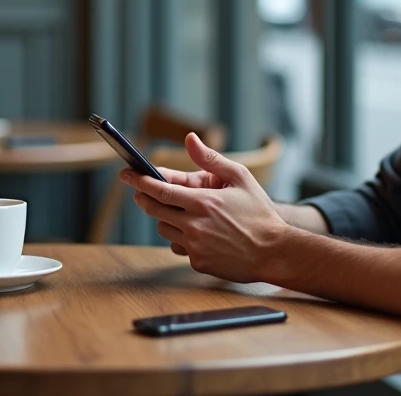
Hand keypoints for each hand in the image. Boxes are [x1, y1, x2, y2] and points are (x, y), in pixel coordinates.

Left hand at [121, 133, 291, 282]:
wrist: (274, 251)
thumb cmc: (259, 212)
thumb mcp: (240, 178)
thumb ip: (211, 159)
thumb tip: (189, 138)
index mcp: (204, 202)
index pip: (160, 190)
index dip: (140, 181)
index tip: (126, 175)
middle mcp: (195, 225)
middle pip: (155, 210)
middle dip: (144, 199)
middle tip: (140, 192)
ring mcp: (195, 247)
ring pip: (165, 229)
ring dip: (166, 218)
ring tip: (181, 212)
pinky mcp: (198, 263)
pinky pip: (179, 247)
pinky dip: (182, 238)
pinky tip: (199, 233)